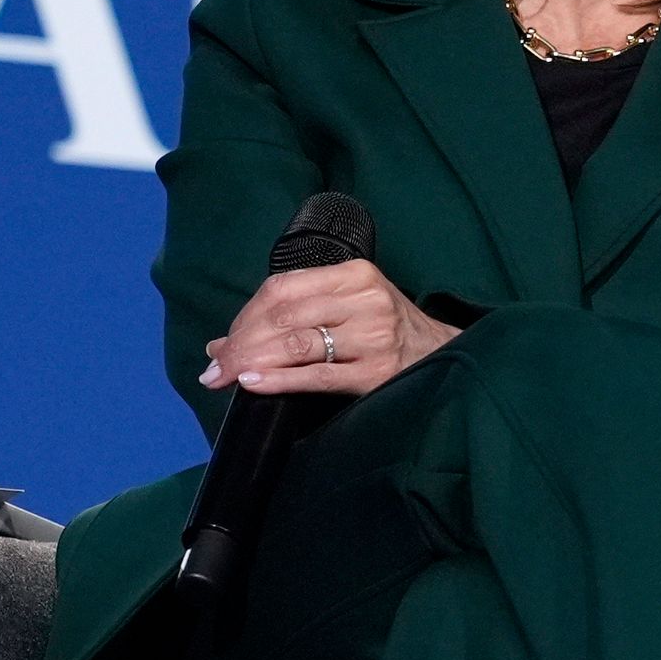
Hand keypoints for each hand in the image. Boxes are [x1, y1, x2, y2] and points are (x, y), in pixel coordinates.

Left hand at [200, 261, 456, 398]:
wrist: (445, 356)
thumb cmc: (387, 331)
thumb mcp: (347, 307)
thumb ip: (290, 318)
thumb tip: (219, 346)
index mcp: (354, 274)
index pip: (281, 288)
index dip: (244, 317)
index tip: (223, 345)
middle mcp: (365, 299)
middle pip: (284, 316)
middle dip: (241, 344)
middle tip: (215, 370)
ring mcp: (373, 335)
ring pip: (297, 344)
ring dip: (252, 362)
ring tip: (226, 378)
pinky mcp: (377, 371)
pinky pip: (316, 375)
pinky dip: (279, 380)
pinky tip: (253, 384)